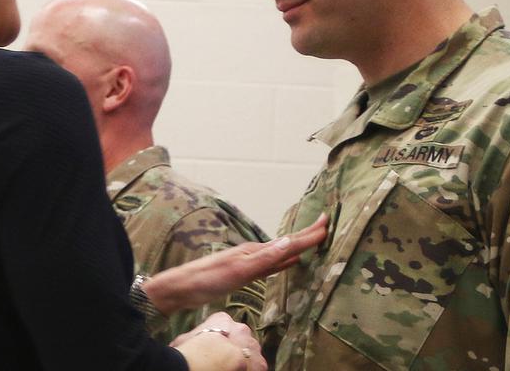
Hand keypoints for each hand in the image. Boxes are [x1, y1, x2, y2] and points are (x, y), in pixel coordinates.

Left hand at [144, 213, 327, 314]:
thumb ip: (265, 258)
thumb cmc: (207, 279)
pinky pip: (271, 265)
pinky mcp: (243, 274)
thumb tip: (290, 242)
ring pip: (280, 252)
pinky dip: (284, 262)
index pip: (288, 242)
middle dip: (306, 235)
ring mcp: (248, 262)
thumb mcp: (238, 269)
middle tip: (326, 224)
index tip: (328, 222)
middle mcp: (254, 253)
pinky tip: (289, 263)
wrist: (181, 288)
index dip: (309, 235)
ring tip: (313, 241)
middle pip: (286, 243)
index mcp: (255, 251)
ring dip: (297, 247)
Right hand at [172, 312, 265, 370]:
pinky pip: (257, 368)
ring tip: (231, 368)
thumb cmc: (192, 349)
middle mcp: (241, 329)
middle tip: (224, 363)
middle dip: (234, 351)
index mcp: (222, 319)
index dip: (219, 343)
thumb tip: (175, 345)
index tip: (214, 351)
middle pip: (240, 340)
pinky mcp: (260, 363)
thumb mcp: (185, 339)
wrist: (208, 360)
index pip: (224, 327)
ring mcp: (252, 345)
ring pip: (250, 354)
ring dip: (244, 362)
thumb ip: (189, 338)